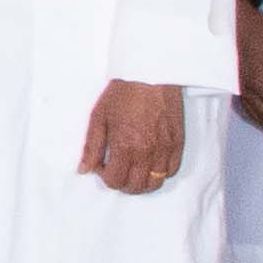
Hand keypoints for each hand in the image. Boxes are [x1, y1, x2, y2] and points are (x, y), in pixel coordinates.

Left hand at [78, 79, 186, 196]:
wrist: (150, 75)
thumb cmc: (122, 94)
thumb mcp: (99, 118)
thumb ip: (91, 147)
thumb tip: (83, 170)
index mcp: (125, 147)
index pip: (115, 181)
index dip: (105, 177)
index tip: (102, 164)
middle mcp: (147, 152)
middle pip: (136, 187)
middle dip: (122, 183)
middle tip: (116, 169)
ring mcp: (165, 149)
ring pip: (155, 183)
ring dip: (141, 182)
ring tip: (132, 168)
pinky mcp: (178, 143)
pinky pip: (172, 170)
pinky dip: (160, 172)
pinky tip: (149, 161)